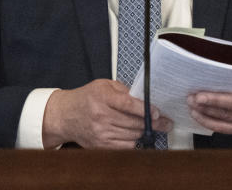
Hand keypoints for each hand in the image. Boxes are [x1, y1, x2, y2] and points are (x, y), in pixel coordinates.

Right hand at [42, 79, 172, 148]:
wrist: (65, 116)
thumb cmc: (86, 98)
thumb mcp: (103, 85)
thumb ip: (124, 90)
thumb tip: (144, 99)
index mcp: (102, 97)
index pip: (129, 105)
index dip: (146, 110)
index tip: (158, 112)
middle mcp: (101, 116)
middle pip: (134, 122)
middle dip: (153, 123)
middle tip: (166, 122)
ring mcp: (100, 133)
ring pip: (133, 135)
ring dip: (144, 131)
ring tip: (151, 126)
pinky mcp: (100, 145)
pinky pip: (126, 146)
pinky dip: (133, 140)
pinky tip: (134, 134)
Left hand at [187, 63, 231, 135]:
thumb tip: (213, 63)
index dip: (223, 84)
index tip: (205, 82)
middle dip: (212, 100)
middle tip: (193, 97)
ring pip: (226, 116)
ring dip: (206, 111)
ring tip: (191, 104)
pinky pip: (224, 128)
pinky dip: (209, 122)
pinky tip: (197, 115)